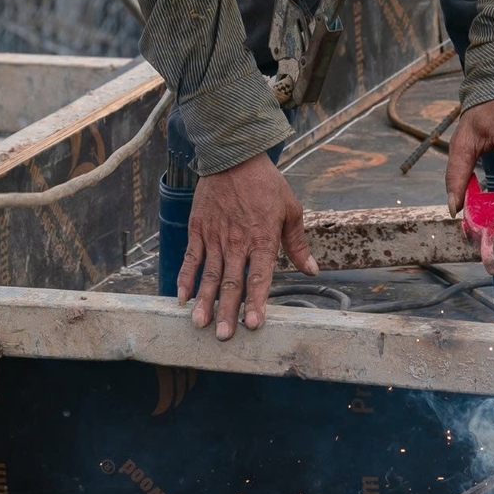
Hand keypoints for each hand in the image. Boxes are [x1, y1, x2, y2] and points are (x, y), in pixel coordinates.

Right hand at [176, 156, 317, 339]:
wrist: (233, 156)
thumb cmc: (266, 184)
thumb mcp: (291, 209)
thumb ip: (298, 244)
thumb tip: (312, 270)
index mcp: (263, 239)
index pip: (259, 277)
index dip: (256, 302)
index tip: (253, 324)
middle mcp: (237, 242)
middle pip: (231, 282)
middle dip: (227, 312)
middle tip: (223, 336)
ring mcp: (215, 237)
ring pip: (208, 275)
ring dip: (204, 301)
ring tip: (200, 324)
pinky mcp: (198, 229)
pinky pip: (191, 258)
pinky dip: (185, 278)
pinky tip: (181, 298)